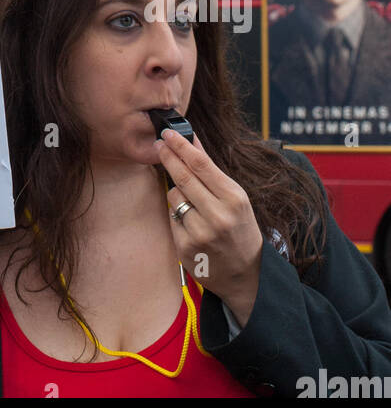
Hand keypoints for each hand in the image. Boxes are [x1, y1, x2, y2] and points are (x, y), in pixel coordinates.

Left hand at [155, 127, 263, 328]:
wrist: (246, 274)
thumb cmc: (241, 229)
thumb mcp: (236, 197)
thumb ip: (211, 170)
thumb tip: (192, 141)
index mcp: (234, 199)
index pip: (201, 164)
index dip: (181, 146)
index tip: (168, 133)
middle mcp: (218, 215)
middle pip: (183, 177)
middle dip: (168, 157)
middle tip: (159, 144)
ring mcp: (200, 233)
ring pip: (174, 196)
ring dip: (176, 191)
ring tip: (192, 200)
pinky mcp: (186, 247)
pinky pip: (172, 217)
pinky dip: (178, 214)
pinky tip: (191, 221)